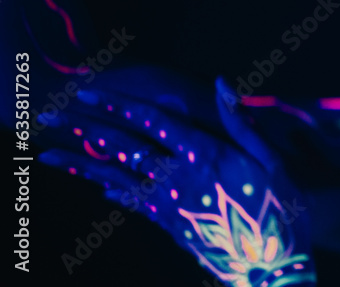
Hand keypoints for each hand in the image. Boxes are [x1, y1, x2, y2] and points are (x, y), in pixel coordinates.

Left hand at [37, 66, 316, 286]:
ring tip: (50, 154)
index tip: (89, 92)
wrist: (272, 266)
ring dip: (81, 162)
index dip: (119, 105)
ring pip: (118, 177)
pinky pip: (135, 204)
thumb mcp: (272, 159)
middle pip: (124, 147)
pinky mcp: (171, 226)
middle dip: (87, 127)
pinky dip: (115, 192)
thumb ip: (240, 122)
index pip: (153, 121)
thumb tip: (222, 82)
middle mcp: (179, 177)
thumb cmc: (280, 209)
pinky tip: (103, 188)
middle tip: (51, 114)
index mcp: (205, 154)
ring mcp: (170, 204)